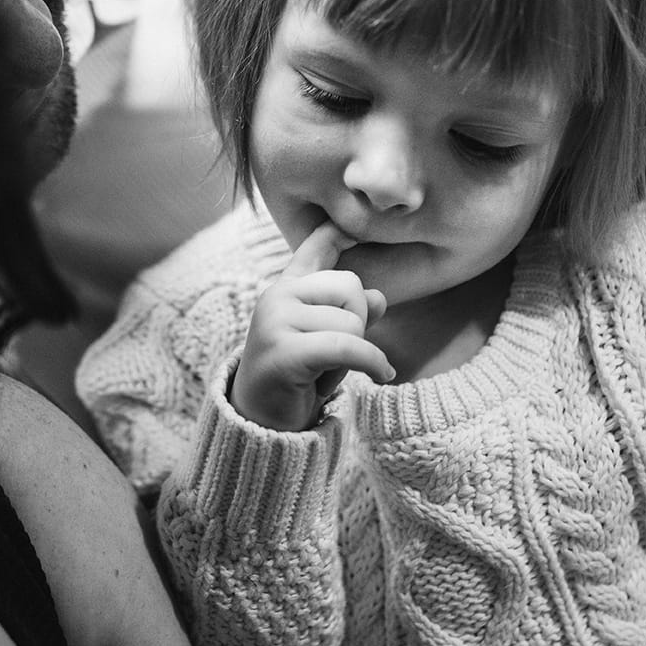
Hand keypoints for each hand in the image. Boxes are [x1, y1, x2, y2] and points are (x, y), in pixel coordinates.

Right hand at [230, 222, 392, 430]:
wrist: (263, 423)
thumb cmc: (300, 378)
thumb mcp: (331, 341)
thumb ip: (352, 316)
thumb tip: (380, 297)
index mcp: (288, 288)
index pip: (314, 249)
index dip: (333, 233)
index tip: (347, 223)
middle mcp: (277, 295)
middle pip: (351, 287)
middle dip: (359, 322)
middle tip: (339, 353)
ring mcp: (276, 320)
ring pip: (352, 323)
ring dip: (356, 354)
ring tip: (328, 371)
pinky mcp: (284, 350)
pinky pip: (347, 346)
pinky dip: (372, 362)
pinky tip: (382, 375)